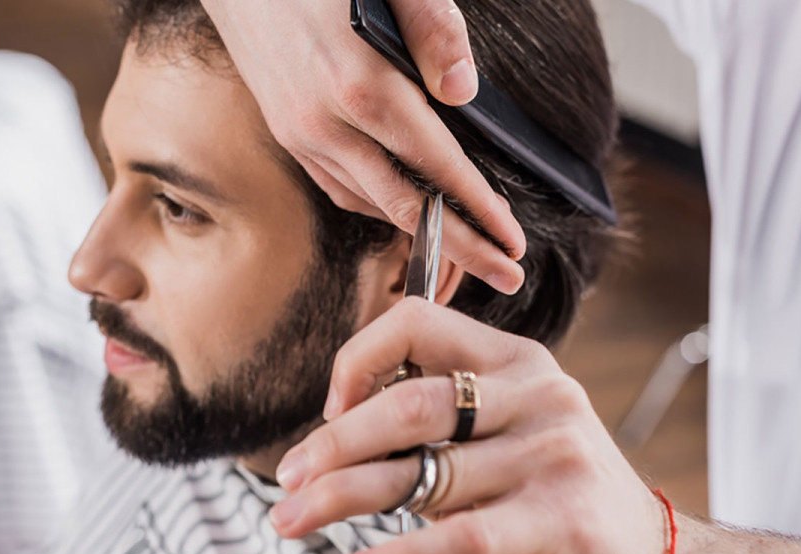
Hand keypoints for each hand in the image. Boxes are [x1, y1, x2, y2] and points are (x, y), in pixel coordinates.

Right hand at [200, 0, 526, 293]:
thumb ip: (434, 30)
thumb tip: (463, 93)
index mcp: (360, 84)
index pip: (437, 166)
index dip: (480, 211)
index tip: (514, 244)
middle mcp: (326, 123)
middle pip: (405, 206)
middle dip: (462, 248)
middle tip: (508, 277)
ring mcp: (301, 134)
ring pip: (371, 203)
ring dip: (420, 233)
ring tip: (466, 250)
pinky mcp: (286, 134)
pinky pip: (340, 188)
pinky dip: (378, 207)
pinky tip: (405, 209)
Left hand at [268, 299, 667, 553]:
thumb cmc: (551, 498)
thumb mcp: (500, 440)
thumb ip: (435, 428)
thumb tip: (330, 442)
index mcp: (517, 361)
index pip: (420, 322)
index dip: (360, 358)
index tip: (329, 408)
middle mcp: (539, 394)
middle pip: (410, 403)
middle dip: (334, 444)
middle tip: (288, 479)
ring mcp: (553, 452)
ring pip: (423, 471)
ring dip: (343, 499)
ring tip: (294, 521)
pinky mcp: (559, 516)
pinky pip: (461, 534)